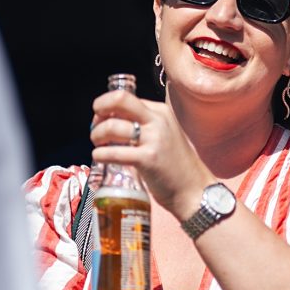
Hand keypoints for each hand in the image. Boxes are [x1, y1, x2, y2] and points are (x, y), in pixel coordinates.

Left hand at [90, 89, 210, 219]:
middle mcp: (158, 120)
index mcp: (161, 112)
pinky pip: (114, 152)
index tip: (100, 119)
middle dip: (99, 111)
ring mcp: (154, 139)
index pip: (125, 98)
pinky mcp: (148, 159)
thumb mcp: (164, 135)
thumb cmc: (176, 166)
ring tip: (97, 146)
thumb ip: (145, 126)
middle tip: (94, 128)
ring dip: (97, 136)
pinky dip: (100, 154)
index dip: (106, 107)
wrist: (194, 190)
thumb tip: (111, 123)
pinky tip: (99, 157)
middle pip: (119, 100)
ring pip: (112, 127)